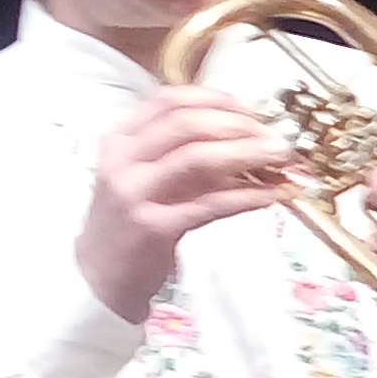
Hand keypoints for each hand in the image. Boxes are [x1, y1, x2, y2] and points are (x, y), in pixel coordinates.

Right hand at [78, 86, 292, 321]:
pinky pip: (210, 204)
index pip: (170, 100)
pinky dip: (248, 196)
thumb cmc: (131, 222)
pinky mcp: (152, 228)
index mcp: (120, 139)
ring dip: (248, 154)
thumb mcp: (150, 177)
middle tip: (275, 136)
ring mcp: (134, 194)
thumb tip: (250, 137)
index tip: (252, 109)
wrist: (96, 278)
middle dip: (240, 125)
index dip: (217, 99)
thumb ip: (188, 154)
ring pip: (198, 158)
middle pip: (187, 123)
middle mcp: (122, 160)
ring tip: (281, 159)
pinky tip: (273, 195)